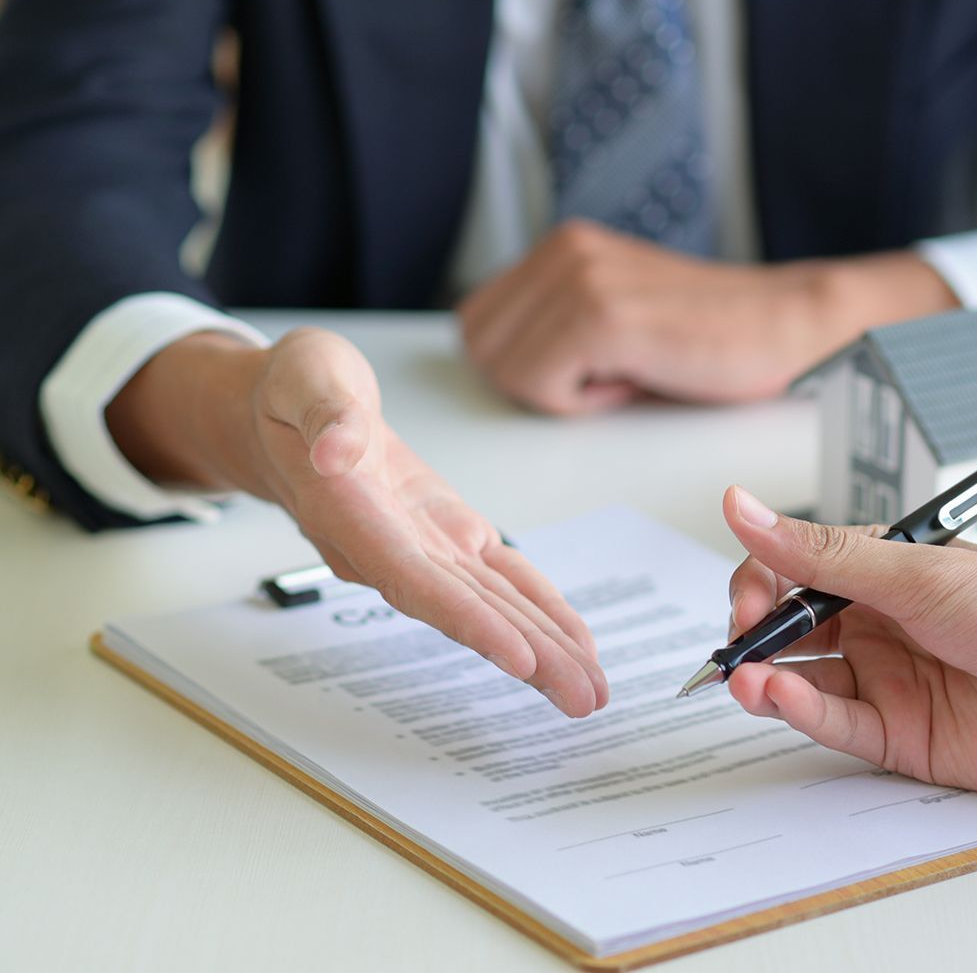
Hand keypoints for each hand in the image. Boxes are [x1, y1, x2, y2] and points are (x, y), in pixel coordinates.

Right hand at [106, 328, 607, 716]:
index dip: (467, 621)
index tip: (517, 658)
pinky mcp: (450, 536)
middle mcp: (392, 549)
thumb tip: (336, 451)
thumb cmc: (295, 394)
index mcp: (353, 515)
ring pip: (490, 607)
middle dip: (526, 657)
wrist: (286, 418)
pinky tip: (572, 644)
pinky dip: (540, 610)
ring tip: (589, 689)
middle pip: (464, 613)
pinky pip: (500, 579)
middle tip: (583, 698)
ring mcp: (425, 549)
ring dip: (542, 650)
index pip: (415, 581)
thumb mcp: (306, 377)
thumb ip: (326, 414)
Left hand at [457, 220, 957, 414]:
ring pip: (505, 369)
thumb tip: (493, 363)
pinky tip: (636, 379)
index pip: (477, 324)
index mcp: (562, 246)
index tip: (591, 366)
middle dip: (536, 381)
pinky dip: (584, 402)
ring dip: (564, 393)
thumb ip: (554, 324)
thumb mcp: (616, 317)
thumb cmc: (712, 341)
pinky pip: (541, 386)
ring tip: (629, 372)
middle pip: (480, 347)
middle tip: (610, 373)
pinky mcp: (601, 314)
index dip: (525, 366)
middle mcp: (563, 249)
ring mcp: (580, 277)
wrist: (790, 326)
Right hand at [720, 487, 976, 837]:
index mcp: (888, 569)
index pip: (798, 568)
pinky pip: (835, 724)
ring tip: (746, 678)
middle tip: (740, 639)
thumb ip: (820, 553)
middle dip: (754, 631)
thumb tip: (740, 506)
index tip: (747, 594)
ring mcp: (890, 680)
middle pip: (793, 626)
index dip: (763, 578)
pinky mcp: (901, 735)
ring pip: (804, 680)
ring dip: (766, 677)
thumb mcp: (918, 572)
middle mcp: (883, 623)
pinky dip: (799, 711)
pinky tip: (780, 697)